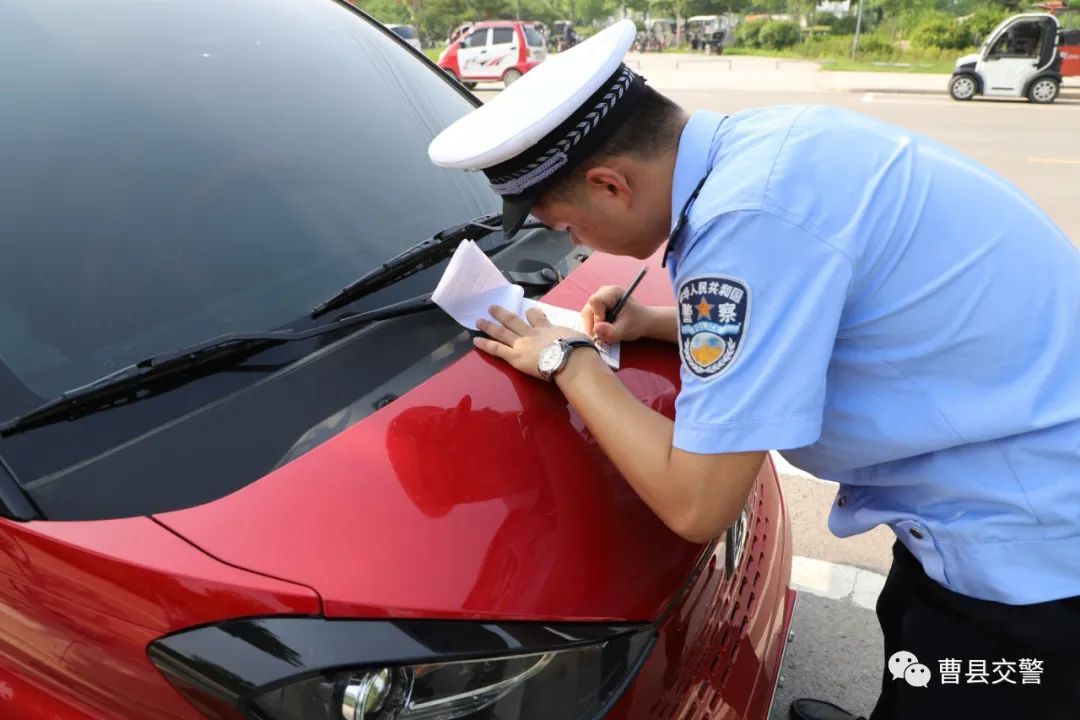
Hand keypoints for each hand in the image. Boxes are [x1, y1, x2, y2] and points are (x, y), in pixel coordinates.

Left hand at [473, 305, 588, 379]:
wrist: (571, 358)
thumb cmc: (579, 350)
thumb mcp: (580, 338)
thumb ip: (576, 340)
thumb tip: (584, 345)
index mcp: (548, 328)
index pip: (538, 317)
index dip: (532, 313)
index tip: (528, 311)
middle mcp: (532, 333)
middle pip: (514, 321)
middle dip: (503, 314)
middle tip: (492, 308)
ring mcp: (522, 343)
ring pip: (502, 332)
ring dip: (490, 325)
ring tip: (479, 320)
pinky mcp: (515, 356)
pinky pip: (497, 348)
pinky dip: (485, 344)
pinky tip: (475, 340)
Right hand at [581, 285, 652, 343]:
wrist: (643, 321)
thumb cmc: (637, 323)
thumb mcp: (625, 330)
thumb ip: (611, 332)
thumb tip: (595, 330)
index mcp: (612, 292)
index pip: (595, 302)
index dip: (597, 317)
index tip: (607, 326)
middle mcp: (603, 291)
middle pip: (588, 309)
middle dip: (594, 325)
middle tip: (605, 333)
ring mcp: (599, 297)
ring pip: (586, 314)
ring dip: (594, 326)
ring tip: (607, 330)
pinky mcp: (596, 305)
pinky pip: (588, 317)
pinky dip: (594, 326)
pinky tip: (605, 328)